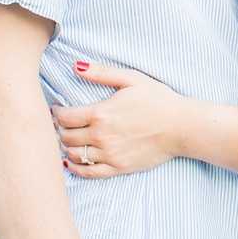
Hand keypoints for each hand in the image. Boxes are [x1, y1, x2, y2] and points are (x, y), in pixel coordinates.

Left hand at [52, 61, 185, 177]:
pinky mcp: (118, 167)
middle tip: (60, 125)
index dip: (56, 113)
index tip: (57, 110)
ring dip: (65, 147)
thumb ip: (101, 73)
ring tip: (67, 139)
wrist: (181, 127)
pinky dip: (76, 168)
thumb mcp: (131, 79)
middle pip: (66, 137)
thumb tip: (76, 66)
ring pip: (74, 155)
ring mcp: (109, 154)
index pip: (65, 117)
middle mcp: (101, 136)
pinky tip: (72, 161)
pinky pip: (89, 172)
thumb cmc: (158, 100)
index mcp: (101, 113)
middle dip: (59, 130)